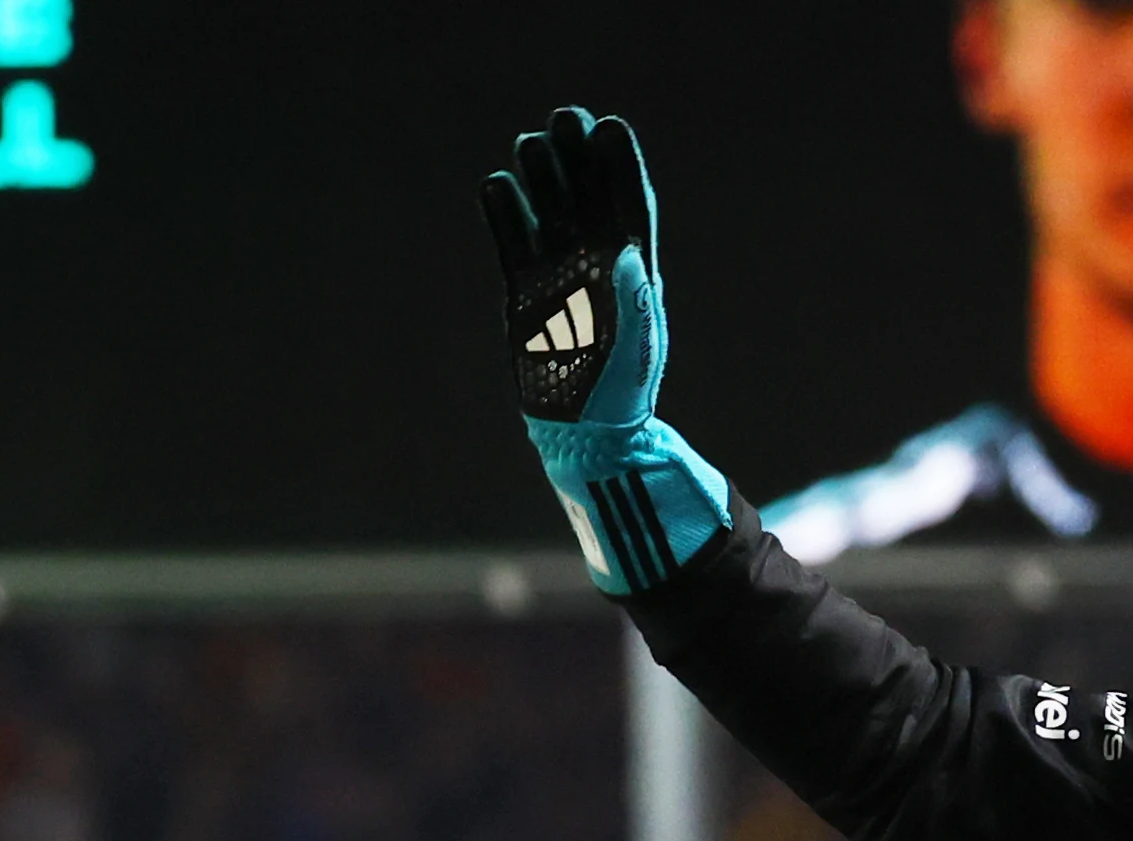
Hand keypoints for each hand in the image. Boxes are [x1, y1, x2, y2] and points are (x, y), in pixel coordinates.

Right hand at [482, 107, 662, 425]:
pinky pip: (513, 243)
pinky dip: (505, 215)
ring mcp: (559, 275)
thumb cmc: (621, 392)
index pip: (628, 204)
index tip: (608, 126)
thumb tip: (625, 249)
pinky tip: (496, 185)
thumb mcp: (636, 346)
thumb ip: (634, 298)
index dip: (619, 165)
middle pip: (586, 197)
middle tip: (563, 117)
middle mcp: (595, 264)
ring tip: (530, 142)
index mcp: (633, 270)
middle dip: (576, 157)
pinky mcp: (525, 293)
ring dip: (541, 177)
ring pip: (548, 212)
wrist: (583, 432)